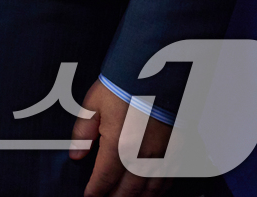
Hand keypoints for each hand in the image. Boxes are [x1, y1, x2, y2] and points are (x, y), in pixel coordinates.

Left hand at [70, 81, 172, 195]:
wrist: (160, 72)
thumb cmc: (125, 85)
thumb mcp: (94, 104)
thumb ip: (83, 132)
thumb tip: (76, 155)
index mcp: (119, 147)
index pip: (105, 179)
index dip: (95, 191)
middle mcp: (143, 158)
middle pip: (129, 191)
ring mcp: (165, 157)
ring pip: (151, 190)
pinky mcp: (180, 151)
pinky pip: (170, 179)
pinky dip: (159, 190)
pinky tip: (151, 191)